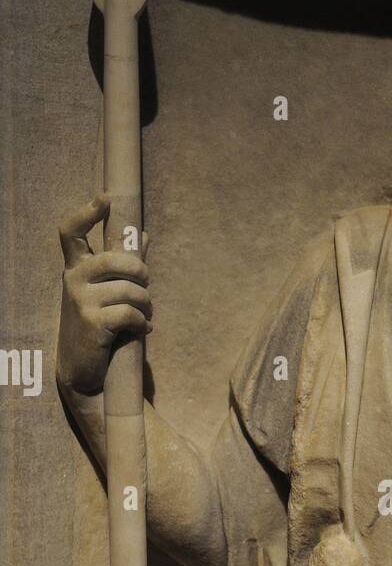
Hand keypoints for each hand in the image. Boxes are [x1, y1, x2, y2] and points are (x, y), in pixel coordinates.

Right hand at [57, 195, 151, 392]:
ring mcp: (80, 299)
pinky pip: (130, 312)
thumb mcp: (106, 291)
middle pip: (115, 259)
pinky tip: (142, 329)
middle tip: (146, 286)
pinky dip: (142, 322)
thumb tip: (144, 236)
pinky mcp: (92, 321)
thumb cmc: (98, 323)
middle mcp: (73, 279)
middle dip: (141, 273)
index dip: (87, 213)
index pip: (71, 231)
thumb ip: (123, 264)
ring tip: (144, 315)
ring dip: (146, 304)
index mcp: (76, 267)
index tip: (105, 199)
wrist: (82, 367)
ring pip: (130, 289)